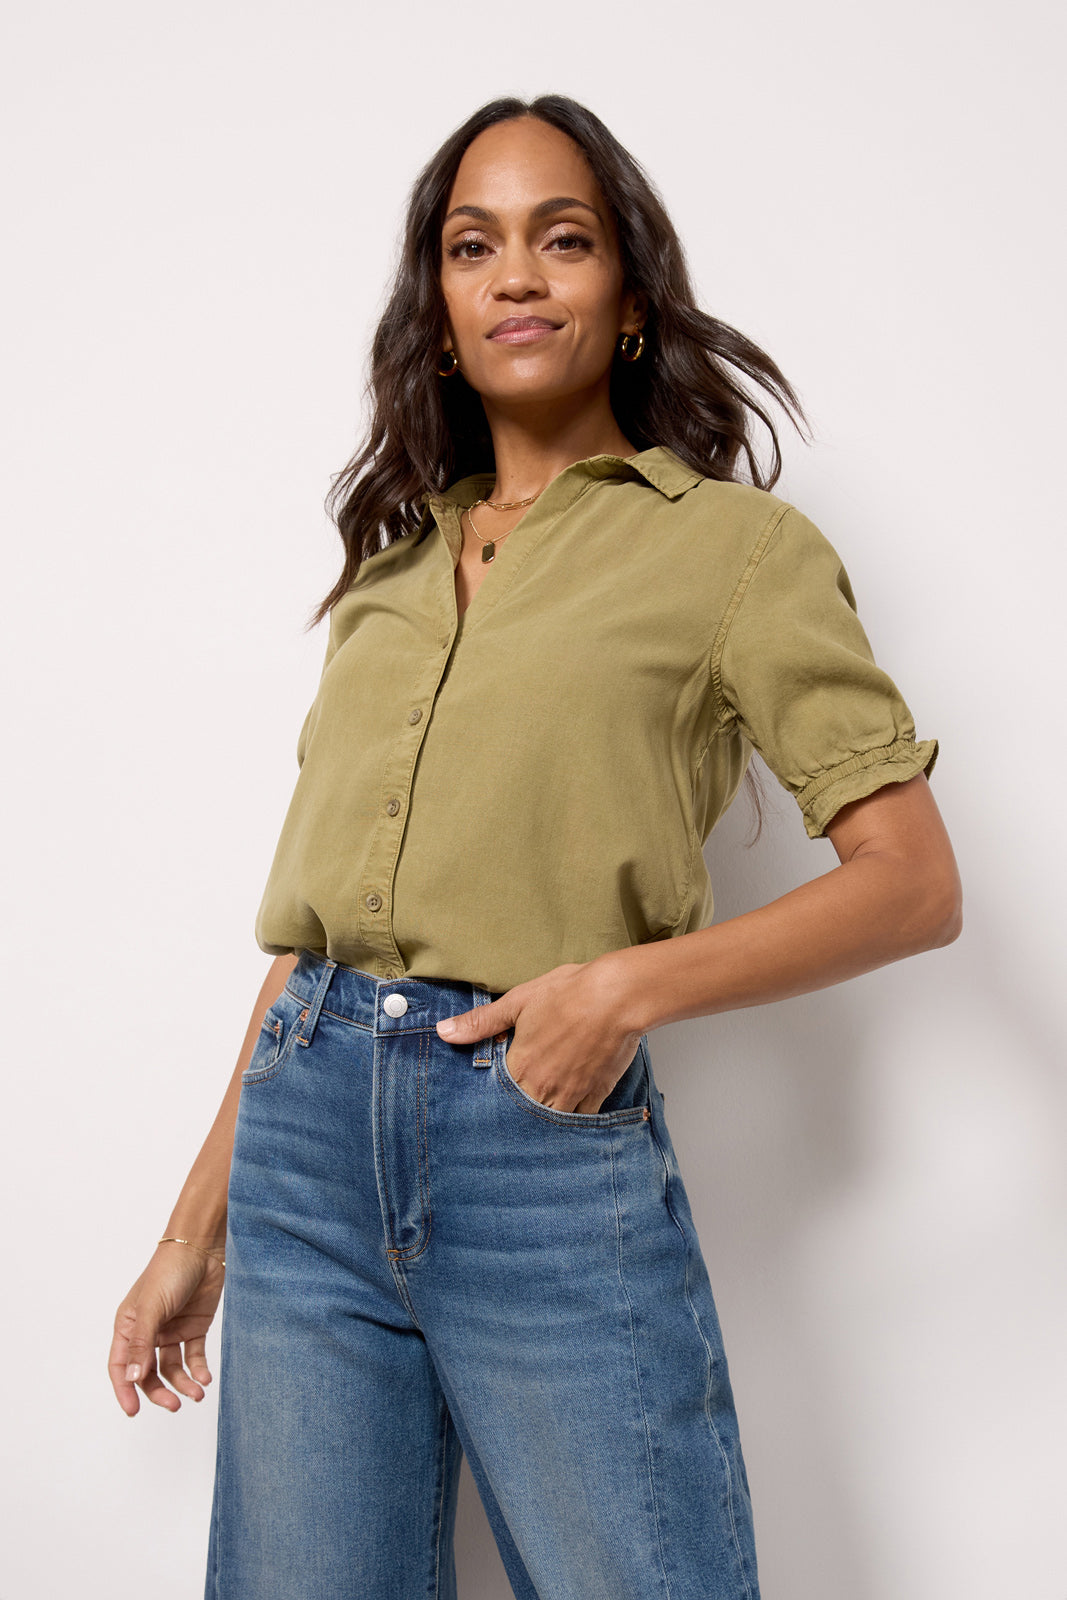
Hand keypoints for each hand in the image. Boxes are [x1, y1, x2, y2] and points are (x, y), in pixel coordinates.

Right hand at [108, 1241, 225, 1415]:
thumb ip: (142, 1343)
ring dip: (183, 1383)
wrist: (203, 1248)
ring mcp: (172, 1330)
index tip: (133, 1411)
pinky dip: (199, 1369)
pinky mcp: (194, 1327)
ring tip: (197, 1393)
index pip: (121, 1366)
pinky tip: (205, 1378)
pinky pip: (194, 1356)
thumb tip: (133, 1378)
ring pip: (173, 1368)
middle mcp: (148, 1332)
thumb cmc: (169, 1270)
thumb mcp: (152, 1307)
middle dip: (159, 1391)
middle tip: (175, 1406)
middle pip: (148, 1373)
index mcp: (129, 1326)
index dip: (125, 1390)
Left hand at [436, 959, 639, 1113]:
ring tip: (536, 1118)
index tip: (490, 1097)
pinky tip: (567, 1119)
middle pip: (522, 1114)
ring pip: (549, 1122)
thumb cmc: (571, 993)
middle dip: (515, 1114)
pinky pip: (581, 1121)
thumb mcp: (519, 1001)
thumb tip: (444, 1031)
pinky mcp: (596, 1094)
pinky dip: (573, 1124)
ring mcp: (572, 1094)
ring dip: (541, 1121)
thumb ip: (481, 1022)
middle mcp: (543, 1086)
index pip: (496, 1095)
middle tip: (509, 1117)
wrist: (618, 996)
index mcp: (521, 1065)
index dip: (492, 1096)